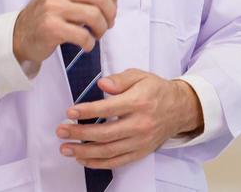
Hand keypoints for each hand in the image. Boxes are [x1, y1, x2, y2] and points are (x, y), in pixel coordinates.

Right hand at [13, 0, 132, 65]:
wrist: (21, 35)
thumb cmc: (52, 13)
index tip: (110, 7)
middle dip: (111, 14)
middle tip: (107, 24)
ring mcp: (52, 6)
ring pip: (94, 15)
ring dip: (102, 29)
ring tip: (97, 34)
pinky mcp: (50, 27)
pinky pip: (82, 35)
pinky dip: (90, 43)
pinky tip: (86, 44)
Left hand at [57, 69, 202, 168]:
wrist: (179, 109)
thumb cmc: (156, 90)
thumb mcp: (140, 76)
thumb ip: (120, 79)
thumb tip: (102, 84)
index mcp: (139, 102)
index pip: (109, 109)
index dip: (87, 111)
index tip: (70, 112)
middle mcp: (140, 124)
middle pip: (105, 133)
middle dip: (80, 133)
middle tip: (61, 131)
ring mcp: (140, 141)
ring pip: (109, 151)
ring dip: (84, 151)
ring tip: (66, 148)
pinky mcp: (140, 152)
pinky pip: (117, 162)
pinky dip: (98, 163)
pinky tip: (83, 159)